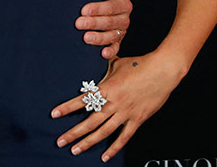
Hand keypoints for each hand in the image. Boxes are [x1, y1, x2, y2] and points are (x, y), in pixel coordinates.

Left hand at [51, 53, 185, 160]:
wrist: (162, 71)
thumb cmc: (139, 64)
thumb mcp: (116, 63)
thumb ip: (103, 67)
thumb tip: (94, 60)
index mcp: (107, 89)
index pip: (83, 100)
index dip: (67, 108)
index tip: (54, 114)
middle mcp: (114, 103)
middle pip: (90, 121)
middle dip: (73, 132)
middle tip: (60, 141)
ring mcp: (125, 113)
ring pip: (103, 132)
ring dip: (88, 142)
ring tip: (75, 150)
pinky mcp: (137, 120)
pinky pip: (123, 137)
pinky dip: (114, 148)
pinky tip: (104, 157)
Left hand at [76, 0, 131, 58]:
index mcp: (123, 1)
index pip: (112, 6)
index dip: (98, 9)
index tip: (83, 10)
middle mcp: (124, 16)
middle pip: (111, 22)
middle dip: (94, 23)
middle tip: (79, 23)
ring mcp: (121, 30)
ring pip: (112, 36)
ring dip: (99, 38)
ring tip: (85, 38)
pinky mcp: (116, 40)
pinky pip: (115, 47)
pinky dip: (110, 51)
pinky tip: (102, 53)